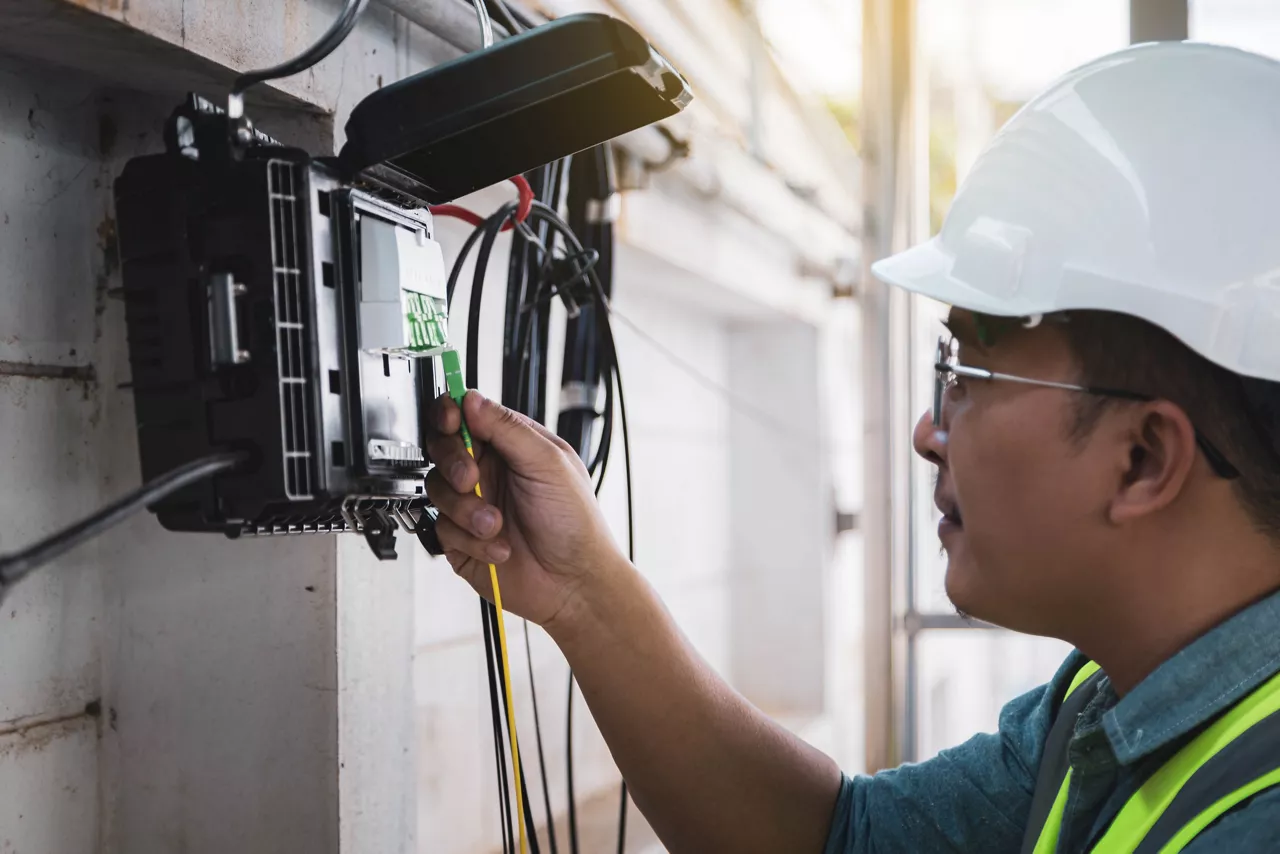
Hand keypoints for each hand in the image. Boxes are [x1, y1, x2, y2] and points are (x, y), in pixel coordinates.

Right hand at [425, 391, 624, 630]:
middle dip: (453, 462)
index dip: (451, 414)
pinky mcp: (461, 538)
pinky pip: (443, 528)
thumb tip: (472, 399)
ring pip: (437, 489)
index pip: (467, 416)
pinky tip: (499, 546)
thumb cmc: (576, 524)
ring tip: (496, 524)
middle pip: (442, 448)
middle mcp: (489, 471)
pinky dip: (472, 539)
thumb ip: (507, 428)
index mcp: (511, 446)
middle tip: (471, 477)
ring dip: (468, 509)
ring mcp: (473, 504)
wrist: (573, 582)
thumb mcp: (548, 463)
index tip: (451, 421)